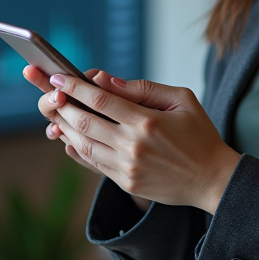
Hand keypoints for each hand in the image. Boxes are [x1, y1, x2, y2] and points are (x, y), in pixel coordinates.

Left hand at [31, 68, 240, 213]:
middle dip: (60, 104)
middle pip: (84, 122)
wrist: (213, 179)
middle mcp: (133, 146)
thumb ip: (144, 88)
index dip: (74, 86)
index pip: (100, 100)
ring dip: (64, 127)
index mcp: (147, 122)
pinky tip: (66, 137)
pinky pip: (91, 163)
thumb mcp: (181, 99)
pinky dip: (74, 149)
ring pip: (82, 144)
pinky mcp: (126, 182)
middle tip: (46, 91)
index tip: (58, 76)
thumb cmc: (199, 134)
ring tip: (53, 112)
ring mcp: (127, 168)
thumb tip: (107, 80)